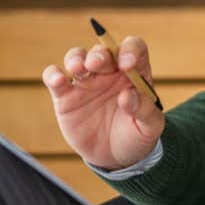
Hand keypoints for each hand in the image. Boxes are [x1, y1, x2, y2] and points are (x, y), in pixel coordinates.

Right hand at [42, 36, 164, 167]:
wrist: (115, 156)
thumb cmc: (137, 135)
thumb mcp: (150, 127)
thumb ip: (144, 110)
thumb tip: (128, 96)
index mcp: (134, 73)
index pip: (134, 48)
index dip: (131, 50)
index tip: (128, 64)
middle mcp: (109, 72)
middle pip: (103, 51)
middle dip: (99, 54)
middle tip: (96, 63)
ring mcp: (86, 82)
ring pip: (77, 57)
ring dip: (76, 58)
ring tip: (78, 68)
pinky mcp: (65, 96)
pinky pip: (55, 79)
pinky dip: (53, 75)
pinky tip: (58, 80)